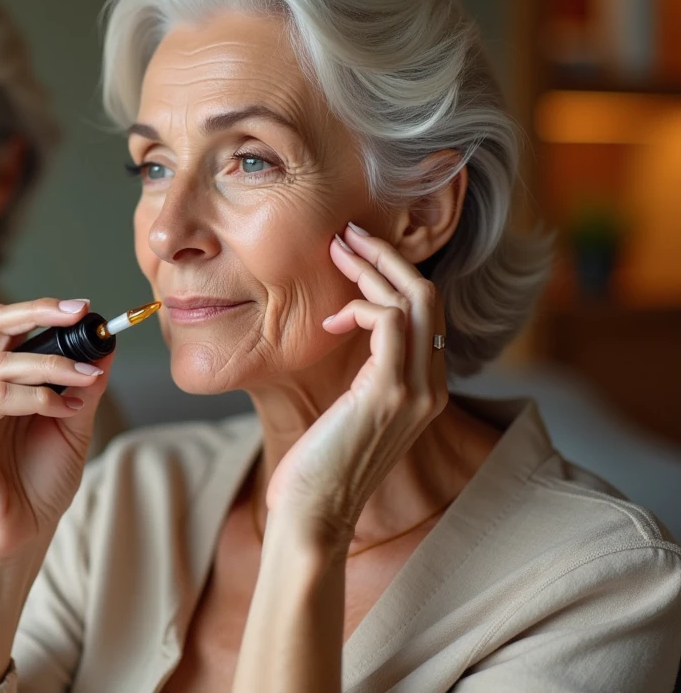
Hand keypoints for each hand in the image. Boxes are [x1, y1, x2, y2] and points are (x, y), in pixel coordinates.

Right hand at [0, 298, 111, 565]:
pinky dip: (35, 398)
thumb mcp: (73, 423)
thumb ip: (84, 384)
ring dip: (52, 368)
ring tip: (86, 382)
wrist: (22, 534)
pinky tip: (61, 410)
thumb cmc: (40, 484)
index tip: (83, 308)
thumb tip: (106, 343)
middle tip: (81, 316)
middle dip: (41, 316)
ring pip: (2, 365)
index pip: (6, 326)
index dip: (41, 310)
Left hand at [266, 223, 448, 549]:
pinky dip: (359, 305)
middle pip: (428, 296)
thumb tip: (339, 326)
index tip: (356, 251)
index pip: (427, 312)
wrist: (313, 514)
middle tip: (348, 233)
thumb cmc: (318, 465)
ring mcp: (416, 390)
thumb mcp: (347, 410)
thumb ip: (360, 373)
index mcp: (425, 387)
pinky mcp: (390, 393)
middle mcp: (431, 386)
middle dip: (387, 256)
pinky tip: (330, 319)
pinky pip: (387, 321)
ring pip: (414, 300)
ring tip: (338, 250)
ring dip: (373, 266)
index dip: (395, 274)